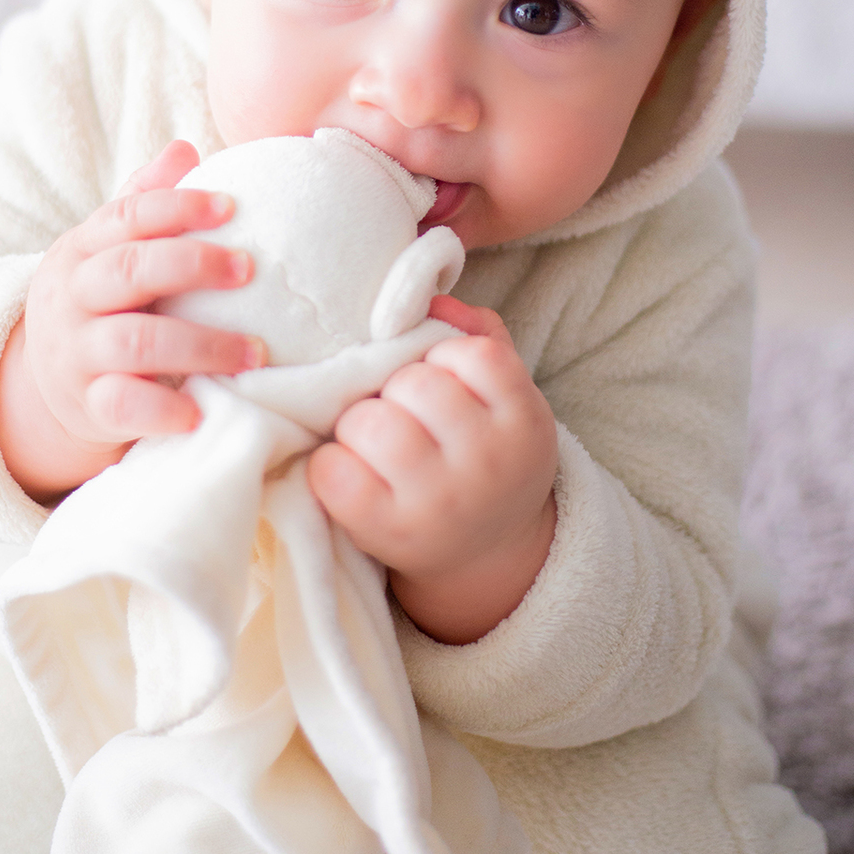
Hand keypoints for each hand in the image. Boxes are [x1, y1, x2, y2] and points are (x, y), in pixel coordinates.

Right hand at [0, 141, 265, 502]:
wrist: (40, 384)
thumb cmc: (99, 302)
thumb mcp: (107, 249)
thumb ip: (143, 201)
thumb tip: (186, 148)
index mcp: (82, 249)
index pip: (126, 217)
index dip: (178, 207)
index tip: (231, 207)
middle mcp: (72, 298)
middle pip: (130, 271)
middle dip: (194, 265)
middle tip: (251, 270)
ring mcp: (77, 353)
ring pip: (136, 341)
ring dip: (203, 345)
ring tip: (256, 351)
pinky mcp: (87, 405)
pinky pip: (123, 406)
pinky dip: (164, 410)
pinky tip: (202, 411)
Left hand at [307, 297, 558, 643]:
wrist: (486, 553)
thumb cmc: (479, 451)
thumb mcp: (501, 396)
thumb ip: (475, 335)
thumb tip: (433, 300)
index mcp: (523, 420)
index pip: (470, 354)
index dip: (441, 360)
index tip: (441, 385)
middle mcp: (488, 464)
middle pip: (412, 385)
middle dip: (393, 392)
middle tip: (400, 416)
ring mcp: (440, 503)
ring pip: (370, 423)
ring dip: (359, 425)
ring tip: (374, 444)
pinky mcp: (389, 533)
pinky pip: (333, 471)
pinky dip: (329, 465)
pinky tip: (350, 473)